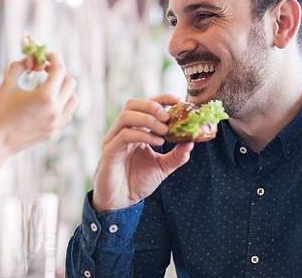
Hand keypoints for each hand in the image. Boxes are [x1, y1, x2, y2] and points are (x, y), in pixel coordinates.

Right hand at [0, 53, 77, 158]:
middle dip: (59, 72)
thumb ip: (20, 66)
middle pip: (70, 82)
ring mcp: (56, 122)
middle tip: (45, 69)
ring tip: (49, 85)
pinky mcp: (54, 131)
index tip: (46, 54)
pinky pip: (67, 113)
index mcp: (45, 96)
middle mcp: (55, 109)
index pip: (59, 69)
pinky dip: (63, 104)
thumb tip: (30, 59)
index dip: (54, 57)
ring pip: (73, 99)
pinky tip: (48, 102)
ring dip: (65, 88)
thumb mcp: (7, 84)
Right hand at [92, 94, 194, 212]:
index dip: (162, 99)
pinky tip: (158, 142)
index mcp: (135, 130)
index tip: (179, 100)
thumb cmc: (137, 182)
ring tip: (165, 130)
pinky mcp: (109, 151)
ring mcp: (114, 139)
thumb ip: (176, 156)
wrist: (121, 202)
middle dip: (152, 105)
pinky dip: (143, 134)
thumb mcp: (162, 167)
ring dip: (148, 119)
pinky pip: (124, 135)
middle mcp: (122, 131)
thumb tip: (191, 142)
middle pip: (132, 103)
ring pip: (126, 115)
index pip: (146, 105)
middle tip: (169, 116)